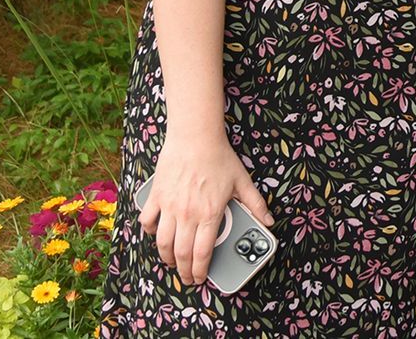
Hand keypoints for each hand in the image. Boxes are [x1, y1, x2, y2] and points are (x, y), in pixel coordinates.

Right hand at [140, 132, 273, 288]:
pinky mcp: (156, 197)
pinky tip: (156, 234)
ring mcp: (169, 206)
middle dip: (184, 271)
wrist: (195, 137)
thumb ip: (255, 204)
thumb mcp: (242, 182)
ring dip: (166, 257)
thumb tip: (268, 220)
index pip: (202, 253)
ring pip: (162, 242)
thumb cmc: (219, 158)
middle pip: (181, 253)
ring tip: (172, 262)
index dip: (200, 270)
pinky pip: (147, 221)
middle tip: (187, 277)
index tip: (200, 278)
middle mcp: (187, 214)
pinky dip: (149, 232)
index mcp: (210, 213)